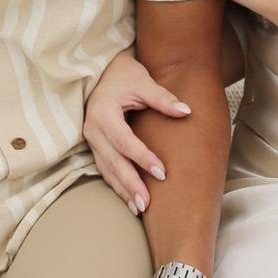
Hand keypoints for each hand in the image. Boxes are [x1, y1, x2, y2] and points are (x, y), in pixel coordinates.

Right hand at [84, 48, 191, 214]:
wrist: (102, 70)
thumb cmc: (123, 74)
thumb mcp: (142, 81)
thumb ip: (162, 97)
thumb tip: (186, 111)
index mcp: (103, 112)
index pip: (124, 140)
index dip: (142, 157)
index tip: (162, 172)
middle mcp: (93, 129)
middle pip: (113, 161)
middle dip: (130, 183)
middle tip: (148, 203)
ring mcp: (91, 139)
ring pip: (107, 169)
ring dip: (123, 190)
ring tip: (140, 208)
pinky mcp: (95, 145)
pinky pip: (105, 169)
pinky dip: (117, 185)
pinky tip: (129, 200)